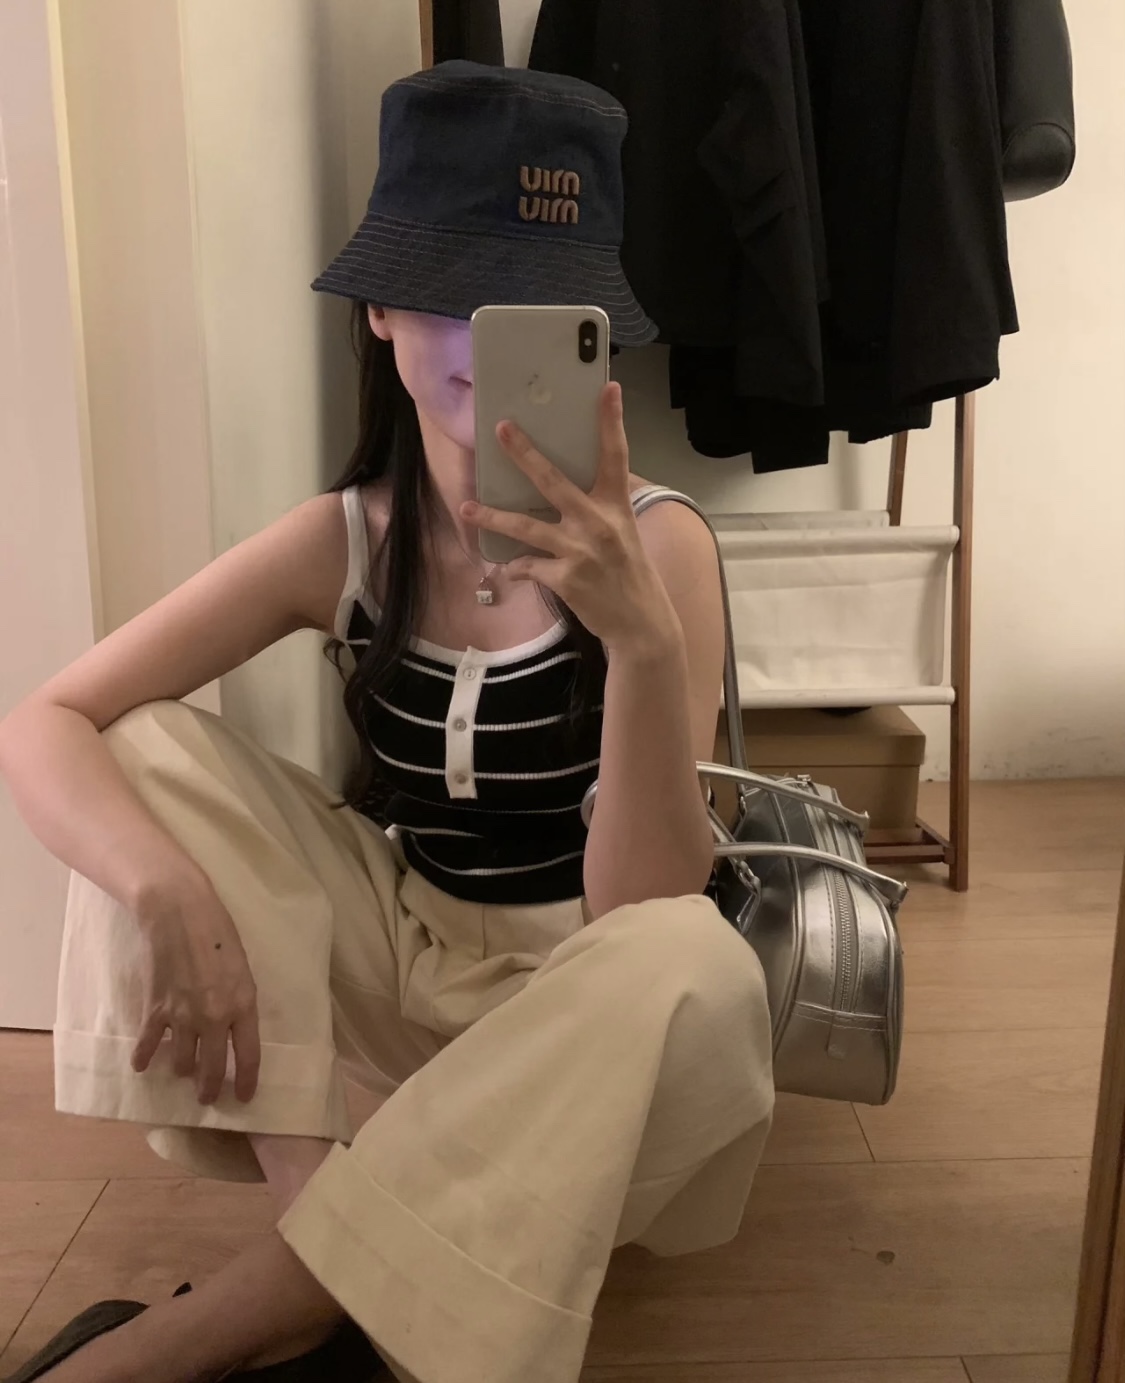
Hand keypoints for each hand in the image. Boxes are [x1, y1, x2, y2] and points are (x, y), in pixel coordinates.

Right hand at [131, 882, 260, 1105]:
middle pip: (212, 1068)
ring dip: (181, 1070)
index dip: (246, 1081)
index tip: (243, 1097)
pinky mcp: (155, 1009)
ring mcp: (183, 1016)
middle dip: (208, 1089)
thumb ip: (239, 1000)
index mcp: (243, 1005)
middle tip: (206, 1098)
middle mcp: (214, 1018)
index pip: (248, 1055)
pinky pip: (149, 1044)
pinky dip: (144, 1057)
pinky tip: (142, 1065)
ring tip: (182, 1072)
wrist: (180, 914)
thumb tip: (233, 1026)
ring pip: (181, 1062)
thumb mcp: (243, 969)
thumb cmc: (219, 933)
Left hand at [462, 383, 680, 654]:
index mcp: (616, 506)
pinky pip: (528, 567)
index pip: (615, 455)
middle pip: (553, 480)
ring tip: (466, 508)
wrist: (640, 623)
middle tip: (501, 428)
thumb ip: (602, 507)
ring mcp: (579, 551)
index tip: (607, 388)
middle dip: (524, 453)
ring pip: (525, 526)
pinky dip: (516, 568)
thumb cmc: (630, 574)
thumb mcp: (625, 533)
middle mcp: (598, 523)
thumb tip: (573, 486)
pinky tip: (508, 568)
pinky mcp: (565, 578)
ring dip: (492, 517)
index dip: (611, 421)